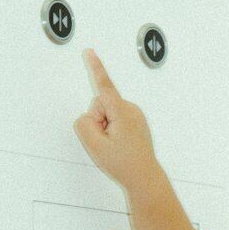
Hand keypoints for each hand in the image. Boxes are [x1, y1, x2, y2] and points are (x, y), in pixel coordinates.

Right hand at [73, 49, 159, 194]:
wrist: (144, 178)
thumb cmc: (125, 164)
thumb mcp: (95, 145)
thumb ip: (84, 124)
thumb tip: (88, 117)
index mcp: (122, 112)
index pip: (104, 85)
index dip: (95, 67)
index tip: (89, 51)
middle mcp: (131, 109)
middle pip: (100, 104)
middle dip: (98, 121)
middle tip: (107, 142)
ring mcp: (136, 115)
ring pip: (107, 113)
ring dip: (105, 127)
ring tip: (116, 145)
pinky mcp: (136, 121)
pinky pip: (115, 119)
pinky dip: (113, 130)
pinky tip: (120, 144)